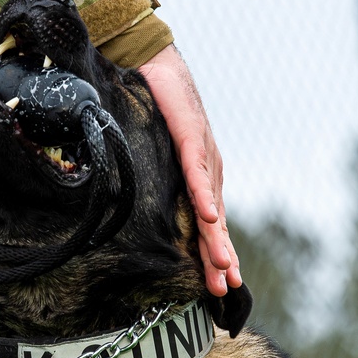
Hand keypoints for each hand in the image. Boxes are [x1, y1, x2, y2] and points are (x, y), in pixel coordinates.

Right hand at [138, 44, 241, 296]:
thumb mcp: (154, 156)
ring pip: (211, 206)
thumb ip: (153, 183)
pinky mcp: (192, 138)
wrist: (157, 66)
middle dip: (220, 260)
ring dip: (216, 239)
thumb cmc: (155, 110)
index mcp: (199, 181)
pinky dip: (204, 196)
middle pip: (215, 225)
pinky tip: (210, 217)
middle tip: (224, 291)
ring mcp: (203, 158)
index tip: (220, 286)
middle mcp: (207, 174)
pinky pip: (198, 174)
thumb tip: (133, 211)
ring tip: (222, 267)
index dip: (214, 255)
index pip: (209, 226)